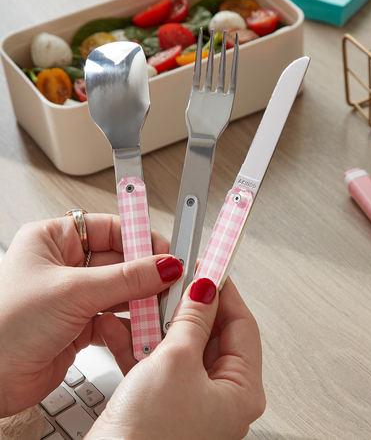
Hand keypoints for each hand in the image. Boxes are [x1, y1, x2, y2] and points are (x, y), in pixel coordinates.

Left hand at [0, 214, 181, 416]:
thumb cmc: (3, 326)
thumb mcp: (74, 291)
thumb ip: (127, 278)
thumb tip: (165, 266)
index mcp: (55, 241)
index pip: (111, 228)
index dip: (140, 238)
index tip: (166, 250)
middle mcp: (66, 265)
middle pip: (121, 260)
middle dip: (146, 273)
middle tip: (169, 280)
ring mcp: (75, 295)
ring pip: (122, 289)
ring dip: (142, 299)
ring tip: (159, 303)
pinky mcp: (81, 323)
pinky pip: (117, 315)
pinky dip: (132, 322)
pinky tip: (141, 324)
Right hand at [86, 277, 265, 439]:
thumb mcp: (176, 363)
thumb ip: (193, 320)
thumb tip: (204, 289)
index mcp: (241, 390)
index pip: (242, 325)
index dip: (225, 292)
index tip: (211, 267)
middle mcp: (220, 396)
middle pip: (211, 333)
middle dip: (188, 306)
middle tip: (175, 282)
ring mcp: (191, 398)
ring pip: (182, 345)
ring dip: (160, 323)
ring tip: (148, 301)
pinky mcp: (163, 402)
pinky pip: (159, 363)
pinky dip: (142, 344)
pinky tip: (124, 328)